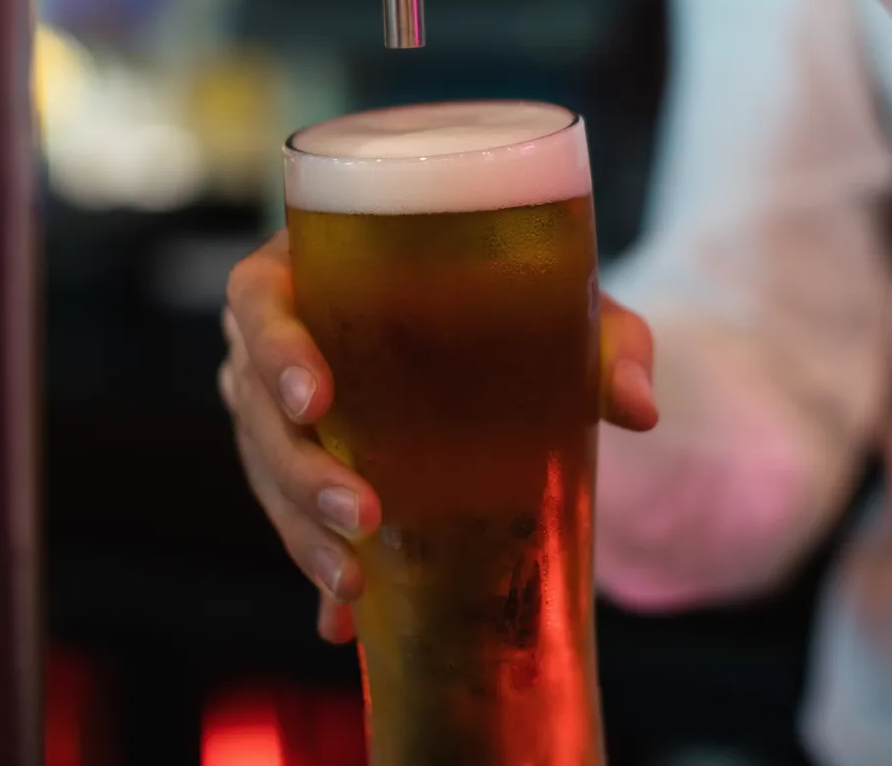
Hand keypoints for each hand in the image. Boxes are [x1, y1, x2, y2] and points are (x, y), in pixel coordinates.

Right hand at [218, 230, 659, 642]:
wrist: (505, 329)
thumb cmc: (516, 291)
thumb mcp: (562, 303)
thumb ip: (605, 340)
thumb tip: (637, 407)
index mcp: (313, 265)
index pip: (259, 299)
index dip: (274, 349)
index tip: (316, 398)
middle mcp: (280, 332)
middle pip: (254, 402)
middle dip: (298, 468)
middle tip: (361, 514)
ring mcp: (276, 402)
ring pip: (264, 468)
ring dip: (301, 529)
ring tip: (354, 584)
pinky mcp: (296, 459)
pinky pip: (288, 515)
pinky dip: (315, 568)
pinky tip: (343, 626)